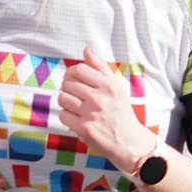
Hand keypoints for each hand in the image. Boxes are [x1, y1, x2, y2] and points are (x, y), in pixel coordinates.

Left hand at [56, 46, 152, 168]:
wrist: (129, 141)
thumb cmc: (120, 111)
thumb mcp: (116, 87)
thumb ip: (101, 67)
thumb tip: (86, 50)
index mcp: (109, 85)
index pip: (79, 69)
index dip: (72, 72)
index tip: (74, 78)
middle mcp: (100, 98)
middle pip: (68, 83)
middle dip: (67, 87)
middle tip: (75, 94)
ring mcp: (91, 113)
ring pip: (62, 98)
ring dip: (65, 101)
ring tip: (75, 105)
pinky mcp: (84, 128)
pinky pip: (63, 115)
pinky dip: (67, 116)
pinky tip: (76, 118)